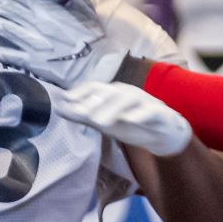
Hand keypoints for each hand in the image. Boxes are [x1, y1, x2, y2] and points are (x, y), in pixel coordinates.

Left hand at [55, 79, 190, 155]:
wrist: (163, 134)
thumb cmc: (131, 124)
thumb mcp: (105, 122)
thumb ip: (83, 116)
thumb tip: (58, 108)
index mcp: (114, 93)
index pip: (96, 87)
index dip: (81, 92)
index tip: (67, 100)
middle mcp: (128, 93)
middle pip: (110, 92)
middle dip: (95, 102)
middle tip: (82, 115)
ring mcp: (144, 101)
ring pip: (128, 100)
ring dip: (113, 109)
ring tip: (101, 122)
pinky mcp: (159, 113)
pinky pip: (150, 111)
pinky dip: (140, 114)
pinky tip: (131, 120)